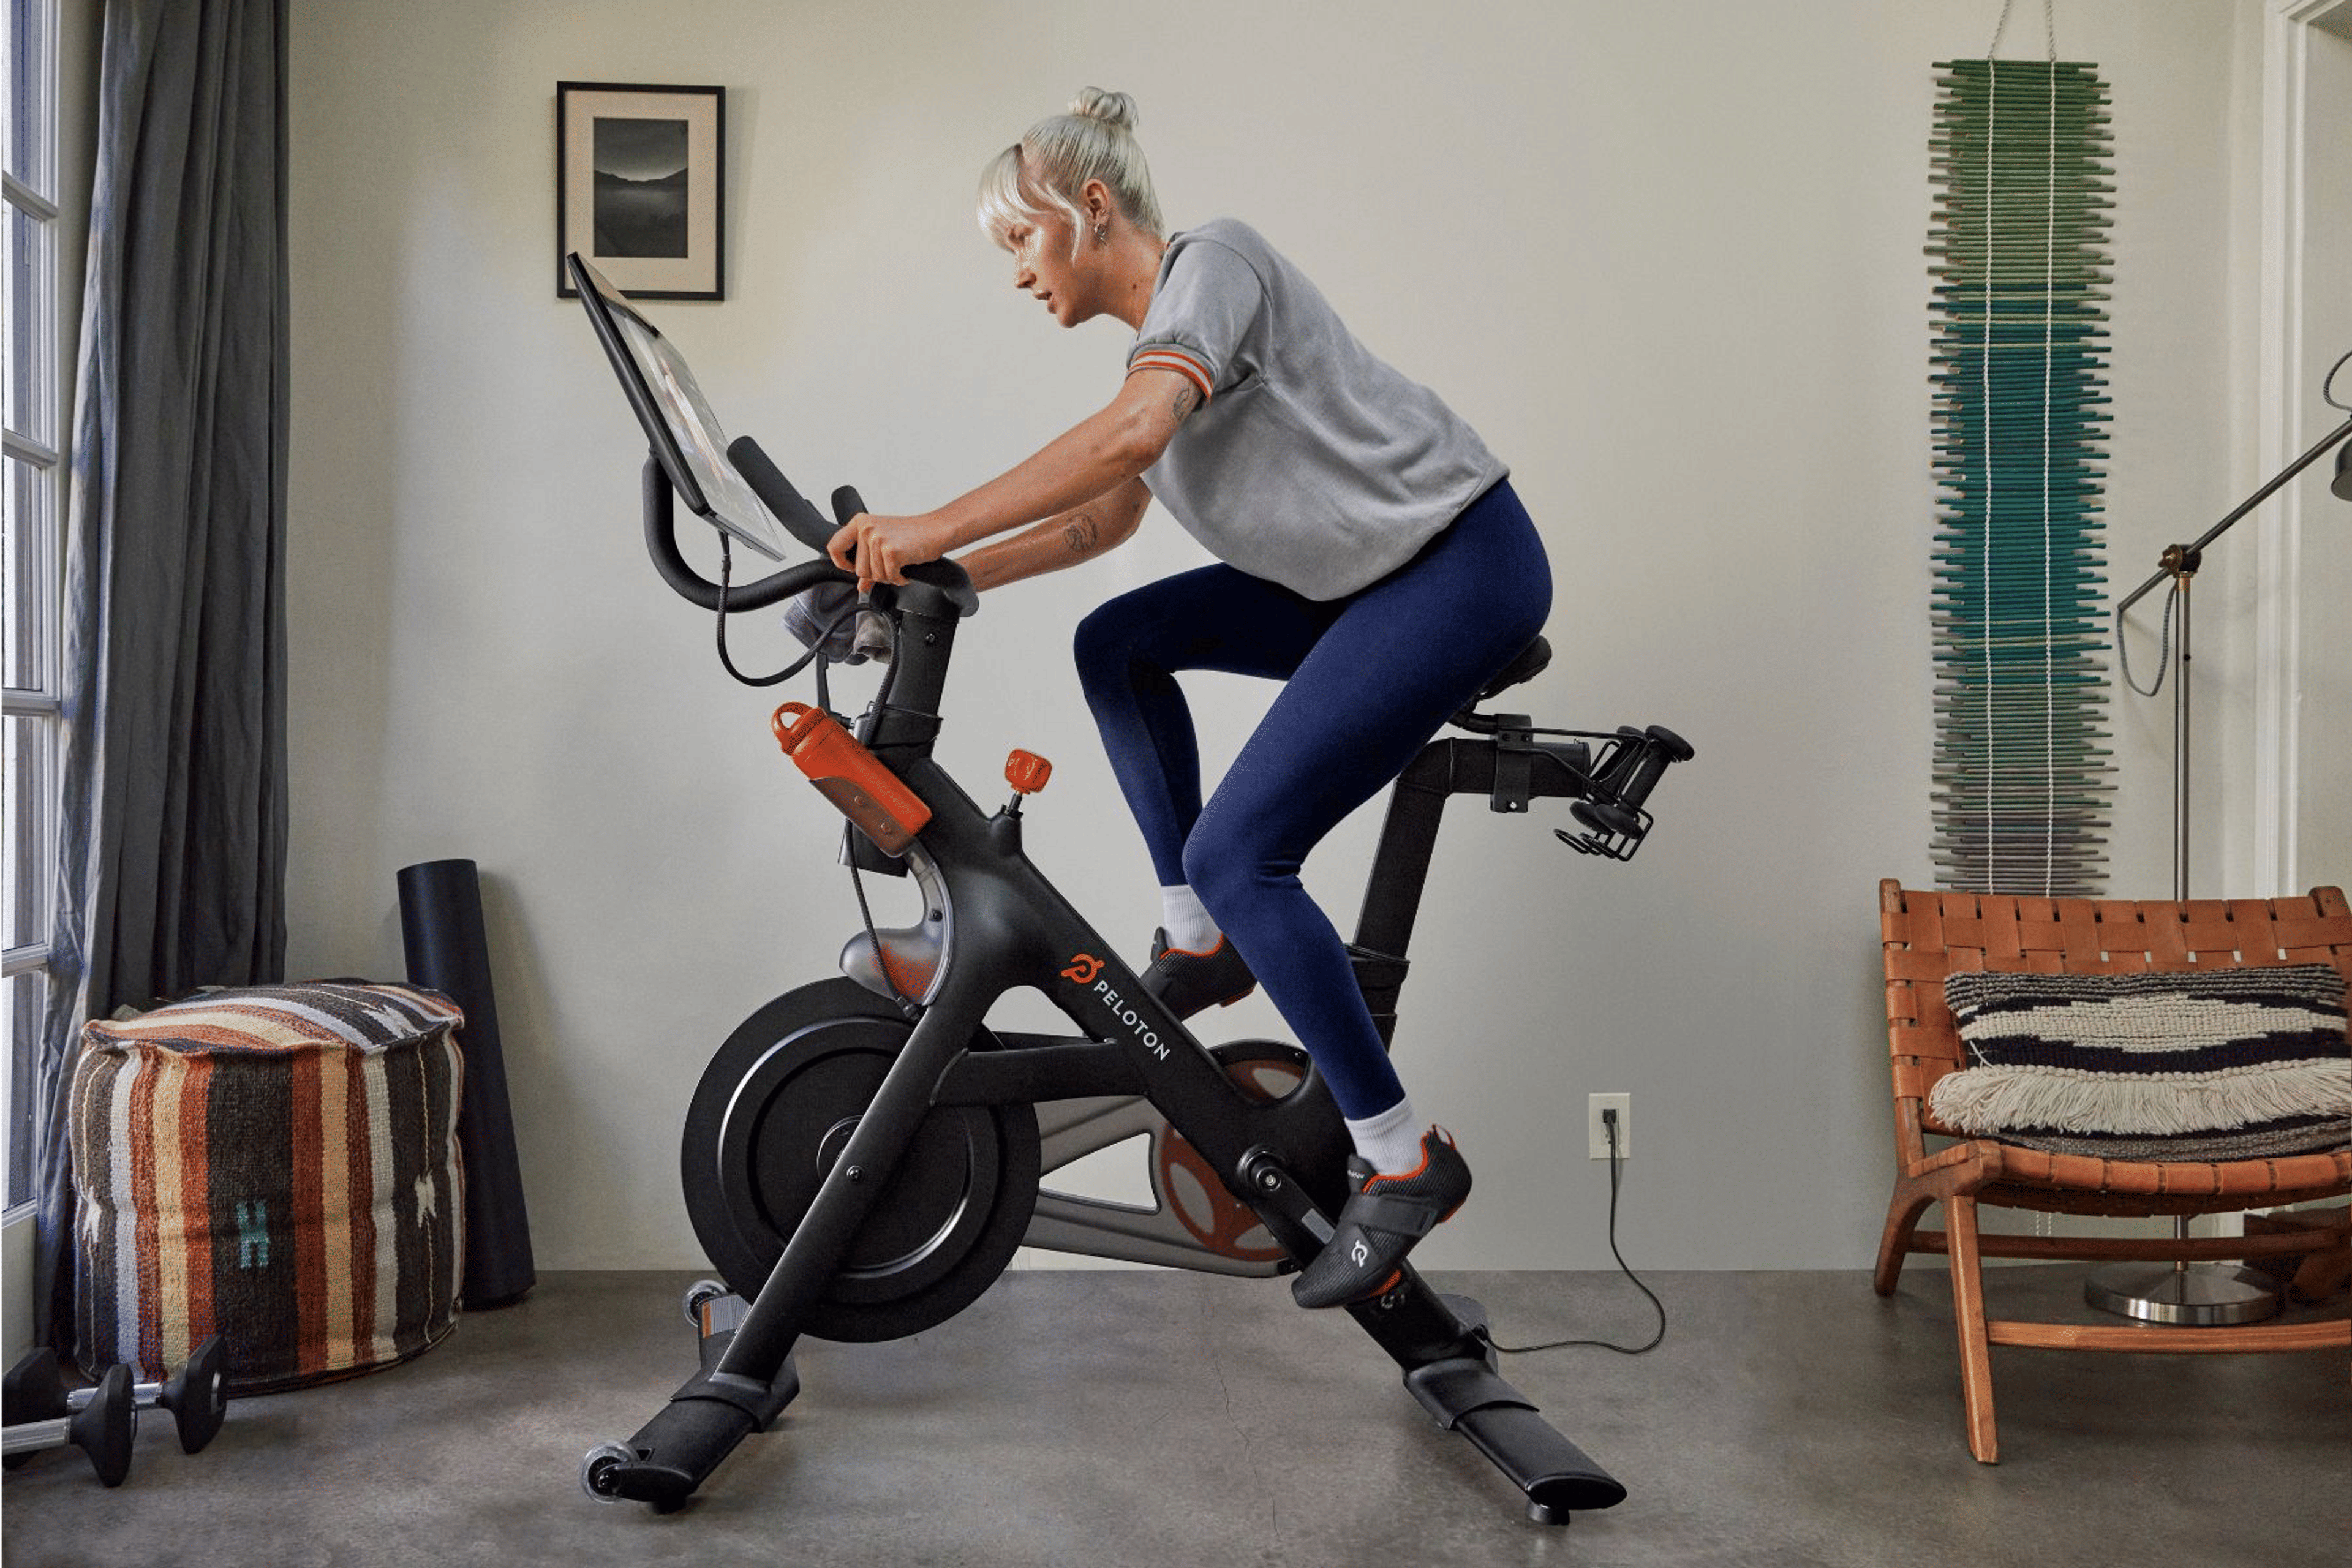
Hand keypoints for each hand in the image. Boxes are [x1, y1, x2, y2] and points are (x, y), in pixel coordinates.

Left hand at [827, 511, 953, 592]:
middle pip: (859, 570)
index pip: (834, 547)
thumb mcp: (883, 543)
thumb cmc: (912, 535)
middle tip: (891, 564)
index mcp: (859, 522)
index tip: (852, 567)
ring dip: (890, 576)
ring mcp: (878, 539)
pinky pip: (890, 577)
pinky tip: (907, 566)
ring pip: (875, 576)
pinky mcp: (892, 552)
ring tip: (901, 562)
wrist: (936, 530)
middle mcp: (866, 528)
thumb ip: (868, 562)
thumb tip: (861, 586)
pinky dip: (901, 577)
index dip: (842, 563)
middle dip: (877, 574)